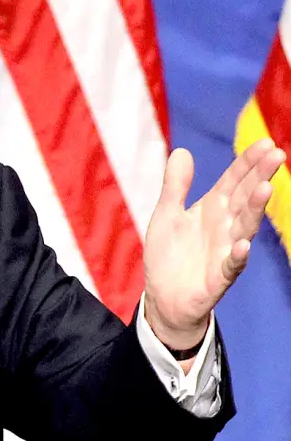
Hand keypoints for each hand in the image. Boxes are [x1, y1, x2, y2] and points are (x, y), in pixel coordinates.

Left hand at [143, 139, 285, 350]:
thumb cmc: (169, 254)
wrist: (163, 297)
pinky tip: (243, 244)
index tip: (265, 143)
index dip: (248, 163)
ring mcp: (225, 250)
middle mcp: (224, 227)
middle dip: (260, 176)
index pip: (234, 181)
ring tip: (265, 188)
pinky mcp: (219, 277)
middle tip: (277, 154)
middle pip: (245, 198)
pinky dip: (238, 255)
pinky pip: (232, 265)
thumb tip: (182, 150)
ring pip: (244, 227)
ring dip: (255, 209)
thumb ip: (175, 186)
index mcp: (212, 209)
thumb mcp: (167, 214)